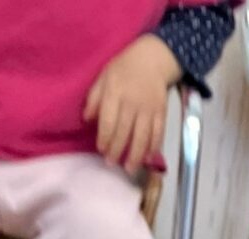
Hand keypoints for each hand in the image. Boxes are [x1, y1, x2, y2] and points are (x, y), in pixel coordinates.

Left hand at [83, 33, 179, 172]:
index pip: (109, 121)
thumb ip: (94, 97)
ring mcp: (148, 108)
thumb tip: (87, 119)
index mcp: (115, 92)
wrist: (152, 59)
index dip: (105, 138)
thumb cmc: (123, 68)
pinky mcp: (161, 112)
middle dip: (117, 150)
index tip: (101, 150)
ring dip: (136, 155)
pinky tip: (148, 159)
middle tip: (111, 164)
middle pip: (124, 132)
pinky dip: (154, 148)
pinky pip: (158, 133)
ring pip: (142, 136)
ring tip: (129, 169)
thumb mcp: (104, 77)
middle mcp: (132, 102)